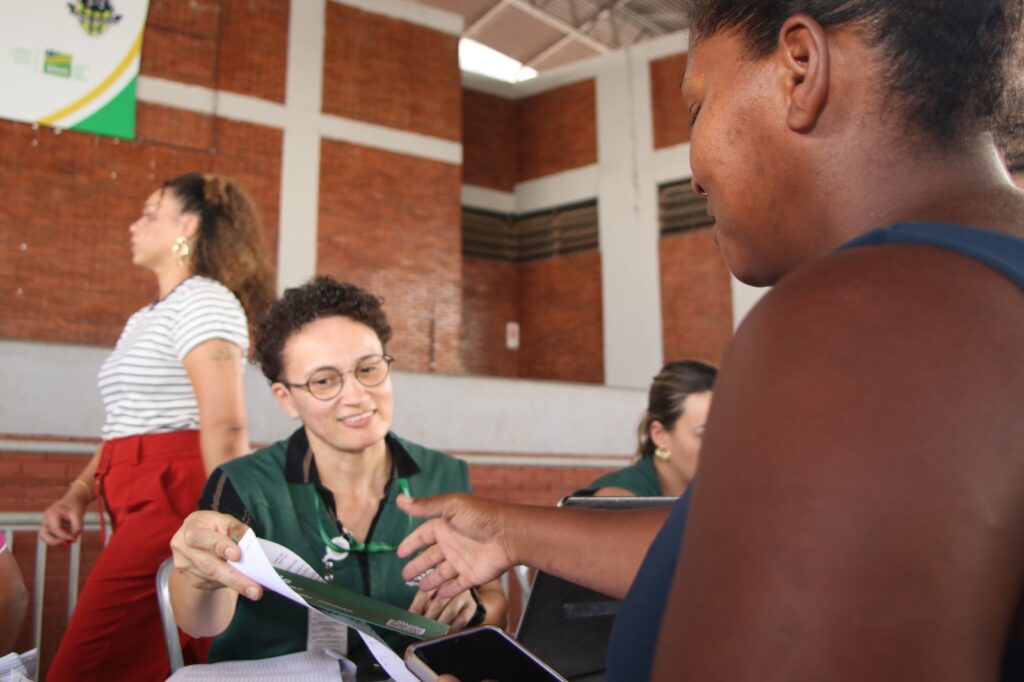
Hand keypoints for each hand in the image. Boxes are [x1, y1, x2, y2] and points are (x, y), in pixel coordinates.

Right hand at [39, 489, 88, 545]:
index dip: (64, 536)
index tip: (74, 539)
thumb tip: (73, 539)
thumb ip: (77, 527)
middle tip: (67, 543)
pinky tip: (67, 538)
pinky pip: (49, 536)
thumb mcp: (79, 515)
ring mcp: (45, 523)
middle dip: (55, 541)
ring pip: (43, 537)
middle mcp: (46, 518)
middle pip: (43, 535)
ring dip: (54, 542)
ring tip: (67, 542)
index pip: (55, 529)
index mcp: (52, 513)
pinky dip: (57, 539)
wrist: (73, 501)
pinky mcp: (48, 527)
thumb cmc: (75, 507)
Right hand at [169, 511, 262, 599]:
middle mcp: (184, 550)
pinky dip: (231, 584)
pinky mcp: (194, 581)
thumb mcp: (225, 520)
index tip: (237, 556)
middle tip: (255, 590)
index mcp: (191, 530)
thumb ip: (236, 530)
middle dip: (235, 579)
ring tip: (255, 590)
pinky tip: (242, 582)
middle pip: (211, 567)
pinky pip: (215, 584)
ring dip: (237, 584)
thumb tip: (247, 546)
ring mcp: (187, 568)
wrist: (194, 538)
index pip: (205, 539)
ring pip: (215, 579)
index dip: (221, 547)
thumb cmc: (212, 526)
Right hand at [397, 493, 514, 598]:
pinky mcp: (472, 575)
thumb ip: (426, 506)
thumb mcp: (451, 506)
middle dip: (417, 566)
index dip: (411, 544)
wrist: (509, 535)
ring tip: (419, 587)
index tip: (400, 552)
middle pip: (430, 557)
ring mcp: (462, 561)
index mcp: (445, 526)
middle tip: (404, 576)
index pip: (423, 536)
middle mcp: (452, 544)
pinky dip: (449, 590)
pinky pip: (457, 585)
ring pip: (441, 573)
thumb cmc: (481, 517)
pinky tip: (441, 595)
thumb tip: (400, 499)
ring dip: (430, 580)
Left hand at [408, 588, 476, 631]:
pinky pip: (461, 620)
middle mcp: (451, 585)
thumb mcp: (428, 595)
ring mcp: (462, 595)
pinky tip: (445, 634)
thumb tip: (404, 628)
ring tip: (431, 634)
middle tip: (420, 631)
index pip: (424, 594)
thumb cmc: (441, 595)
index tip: (409, 623)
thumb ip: (418, 608)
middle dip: (427, 620)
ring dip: (438, 626)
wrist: (464, 587)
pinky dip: (451, 629)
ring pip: (450, 612)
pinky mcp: (471, 606)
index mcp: (436, 579)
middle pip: (438, 603)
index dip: (415, 609)